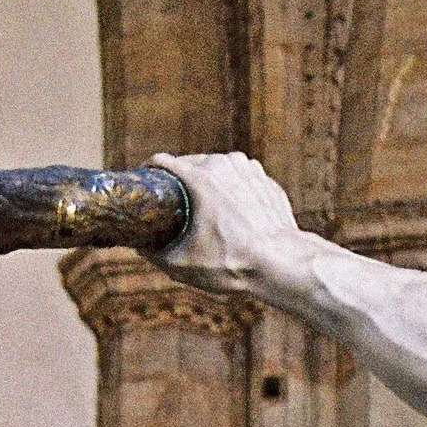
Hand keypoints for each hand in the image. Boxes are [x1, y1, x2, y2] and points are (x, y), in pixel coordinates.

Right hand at [149, 151, 303, 295]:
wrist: (284, 265)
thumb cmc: (234, 264)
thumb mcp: (184, 265)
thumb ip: (155, 254)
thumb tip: (142, 247)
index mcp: (200, 175)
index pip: (162, 162)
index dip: (149, 172)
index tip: (146, 184)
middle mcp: (224, 163)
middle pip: (192, 165)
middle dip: (182, 182)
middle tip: (176, 204)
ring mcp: (250, 170)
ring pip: (219, 172)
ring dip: (210, 186)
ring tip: (206, 211)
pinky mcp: (267, 182)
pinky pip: (243, 184)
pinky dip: (235, 195)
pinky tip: (235, 217)